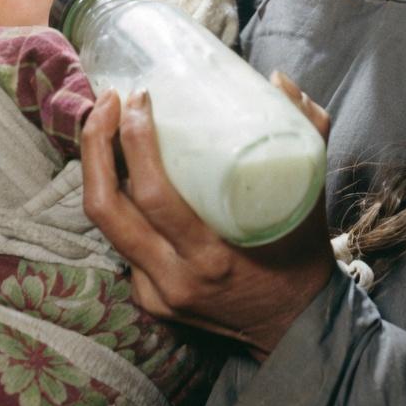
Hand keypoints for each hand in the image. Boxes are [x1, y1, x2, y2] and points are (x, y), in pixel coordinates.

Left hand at [81, 72, 334, 359]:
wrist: (294, 326)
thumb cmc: (301, 254)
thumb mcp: (310, 193)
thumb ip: (306, 130)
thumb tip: (278, 79)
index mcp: (211, 256)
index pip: (152, 194)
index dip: (135, 141)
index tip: (140, 98)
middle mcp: (173, 279)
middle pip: (105, 208)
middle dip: (96, 145)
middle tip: (109, 101)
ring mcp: (155, 293)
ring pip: (103, 224)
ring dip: (95, 168)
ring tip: (104, 124)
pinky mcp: (148, 299)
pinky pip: (120, 242)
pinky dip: (117, 200)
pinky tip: (120, 168)